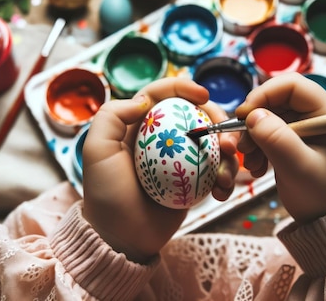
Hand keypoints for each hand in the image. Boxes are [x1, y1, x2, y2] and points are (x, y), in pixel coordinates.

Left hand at [82, 77, 238, 262]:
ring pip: (213, 142)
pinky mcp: (195, 180)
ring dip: (229, 153)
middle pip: (197, 114)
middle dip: (218, 120)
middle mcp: (163, 137)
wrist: (122, 238)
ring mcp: (182, 159)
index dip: (184, 87)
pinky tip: (224, 190)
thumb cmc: (106, 195)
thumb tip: (143, 100)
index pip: (163, 94)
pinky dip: (227, 176)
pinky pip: (218, 170)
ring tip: (227, 174)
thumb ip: (111, 117)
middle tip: (227, 141)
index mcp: (139, 124)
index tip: (203, 95)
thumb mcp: (97, 151)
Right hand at [234, 73, 325, 223]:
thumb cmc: (318, 194)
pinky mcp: (288, 138)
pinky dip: (254, 147)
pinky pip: (263, 130)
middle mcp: (314, 114)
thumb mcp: (298, 168)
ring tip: (250, 162)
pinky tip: (256, 167)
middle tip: (241, 146)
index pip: (292, 85)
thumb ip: (277, 140)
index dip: (264, 94)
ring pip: (265, 115)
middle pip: (274, 99)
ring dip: (251, 137)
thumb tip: (253, 116)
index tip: (244, 115)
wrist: (321, 219)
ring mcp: (301, 126)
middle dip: (253, 120)